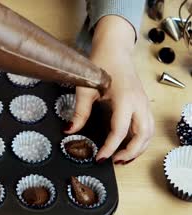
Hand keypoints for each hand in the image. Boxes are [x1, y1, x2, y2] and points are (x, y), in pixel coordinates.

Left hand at [64, 16, 153, 164]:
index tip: (99, 157)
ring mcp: (144, 103)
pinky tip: (129, 146)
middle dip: (131, 152)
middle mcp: (139, 102)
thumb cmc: (101, 64)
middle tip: (114, 162)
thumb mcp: (85, 88)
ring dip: (139, 148)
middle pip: (143, 134)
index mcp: (125, 98)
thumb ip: (79, 111)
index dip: (110, 147)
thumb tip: (69, 131)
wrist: (114, 49)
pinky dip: (141, 139)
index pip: (120, 130)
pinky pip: (148, 126)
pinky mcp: (143, 104)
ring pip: (149, 132)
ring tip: (122, 158)